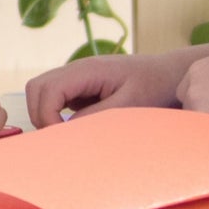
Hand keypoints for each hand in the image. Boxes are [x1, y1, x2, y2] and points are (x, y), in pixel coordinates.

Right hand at [24, 50, 189, 127]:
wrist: (172, 74)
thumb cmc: (155, 87)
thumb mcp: (129, 105)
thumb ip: (96, 116)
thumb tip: (66, 131)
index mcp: (87, 70)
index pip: (47, 89)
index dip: (46, 116)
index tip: (62, 138)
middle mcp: (77, 70)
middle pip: (36, 88)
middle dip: (40, 115)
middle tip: (61, 137)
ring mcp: (77, 77)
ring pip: (42, 92)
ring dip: (46, 114)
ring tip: (67, 134)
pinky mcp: (82, 87)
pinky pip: (57, 99)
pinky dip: (57, 114)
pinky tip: (76, 128)